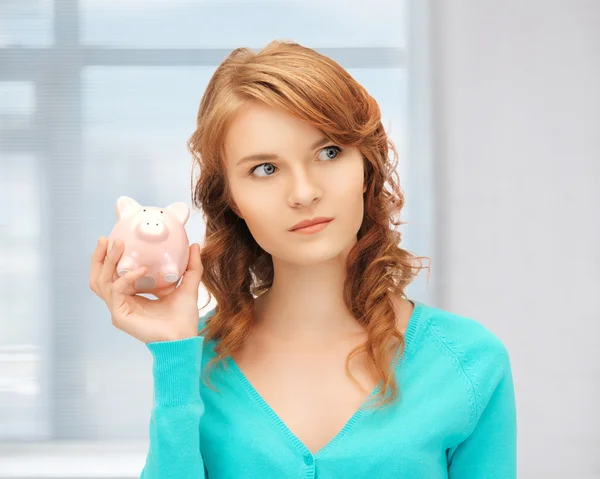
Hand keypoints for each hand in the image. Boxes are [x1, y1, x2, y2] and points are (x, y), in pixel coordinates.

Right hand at [89, 237, 203, 343]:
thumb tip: (194, 245)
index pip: (113, 275)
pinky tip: (141, 270)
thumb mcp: (187, 285)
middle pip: (99, 278)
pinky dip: (127, 278)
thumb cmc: (183, 316)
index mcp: (132, 296)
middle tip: (106, 239)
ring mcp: (119, 309)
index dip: (110, 258)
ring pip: (101, 282)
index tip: (117, 239)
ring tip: (119, 246)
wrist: (184, 337)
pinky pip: (116, 291)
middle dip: (99, 257)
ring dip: (108, 262)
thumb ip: (191, 266)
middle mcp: (122, 302)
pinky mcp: (120, 316)